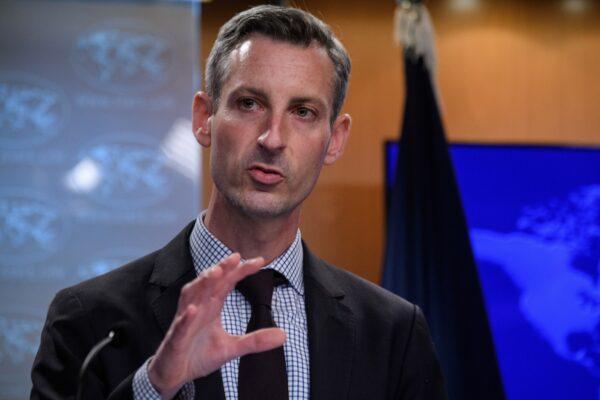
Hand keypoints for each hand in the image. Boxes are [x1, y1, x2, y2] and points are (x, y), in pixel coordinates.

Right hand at [147, 253, 285, 398]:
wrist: (175, 375)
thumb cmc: (199, 355)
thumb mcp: (232, 348)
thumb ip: (255, 340)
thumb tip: (283, 335)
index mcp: (211, 307)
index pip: (227, 283)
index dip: (240, 271)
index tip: (260, 261)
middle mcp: (197, 308)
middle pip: (209, 283)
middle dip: (221, 268)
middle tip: (235, 257)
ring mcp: (184, 322)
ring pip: (191, 297)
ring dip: (202, 284)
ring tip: (216, 273)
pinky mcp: (175, 339)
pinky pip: (180, 326)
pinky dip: (185, 317)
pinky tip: (193, 309)